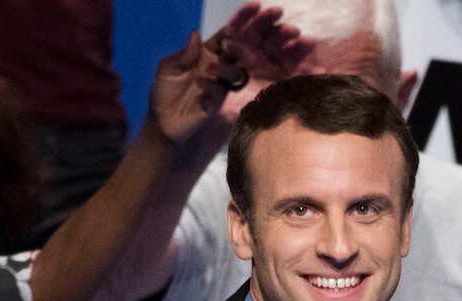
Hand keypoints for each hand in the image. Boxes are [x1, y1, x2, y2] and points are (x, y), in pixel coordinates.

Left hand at [147, 5, 313, 145]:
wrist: (168, 128)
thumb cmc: (164, 96)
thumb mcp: (168, 70)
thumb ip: (184, 55)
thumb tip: (197, 35)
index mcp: (208, 52)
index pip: (230, 32)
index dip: (243, 19)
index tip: (257, 6)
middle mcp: (224, 63)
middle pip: (251, 43)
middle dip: (268, 30)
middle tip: (283, 18)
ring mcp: (233, 82)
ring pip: (258, 62)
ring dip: (279, 50)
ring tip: (296, 38)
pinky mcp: (236, 100)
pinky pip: (252, 86)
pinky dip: (269, 76)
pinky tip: (292, 68)